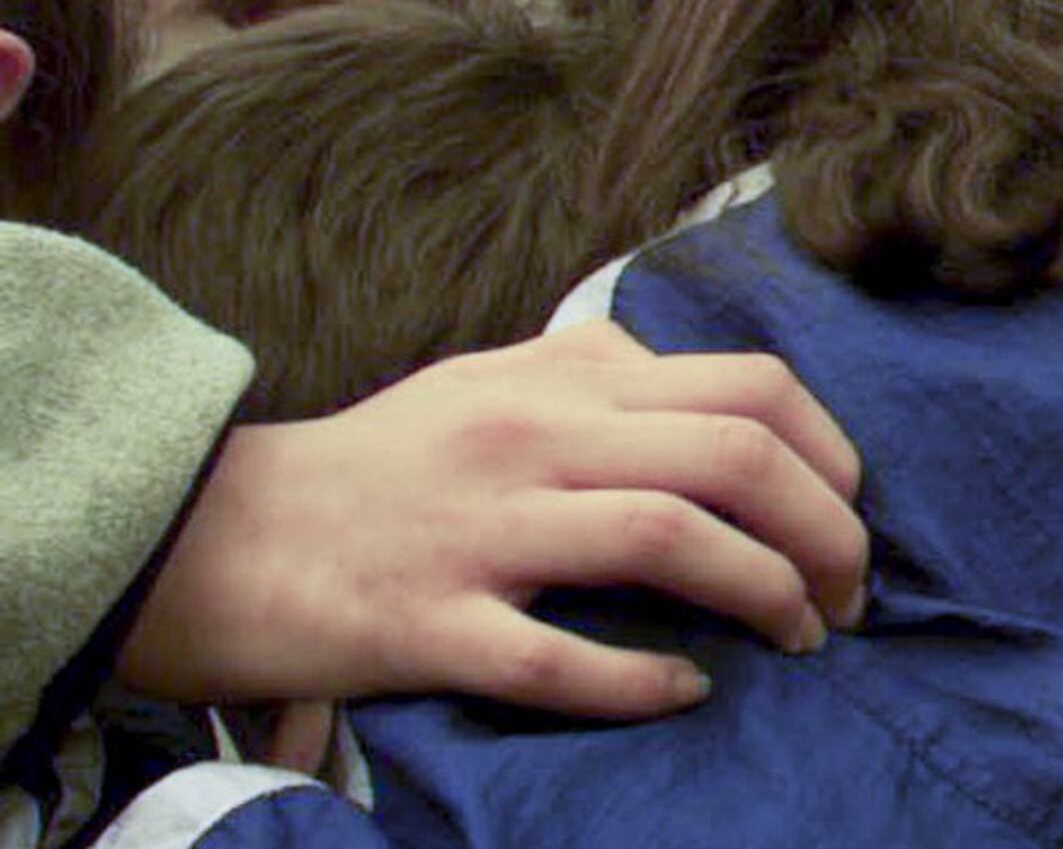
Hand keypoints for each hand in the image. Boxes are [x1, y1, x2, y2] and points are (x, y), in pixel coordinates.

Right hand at [121, 323, 868, 720]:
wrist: (213, 535)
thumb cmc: (374, 464)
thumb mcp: (492, 378)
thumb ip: (599, 371)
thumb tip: (700, 380)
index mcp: (564, 377)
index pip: (752, 386)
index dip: (833, 455)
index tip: (849, 512)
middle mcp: (532, 437)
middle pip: (735, 457)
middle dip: (827, 531)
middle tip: (849, 594)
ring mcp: (479, 530)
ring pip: (667, 538)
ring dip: (764, 595)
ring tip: (799, 637)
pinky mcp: (422, 623)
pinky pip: (555, 657)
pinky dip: (640, 680)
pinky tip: (684, 691)